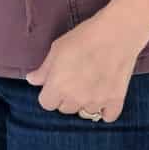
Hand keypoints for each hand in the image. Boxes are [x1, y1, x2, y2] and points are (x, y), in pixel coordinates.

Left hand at [24, 11, 145, 121]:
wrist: (117, 33)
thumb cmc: (84, 37)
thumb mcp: (57, 48)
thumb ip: (44, 69)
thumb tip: (32, 80)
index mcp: (58, 86)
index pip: (47, 104)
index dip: (50, 92)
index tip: (56, 82)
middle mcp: (76, 98)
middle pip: (65, 109)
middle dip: (67, 97)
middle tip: (75, 80)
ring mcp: (96, 102)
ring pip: (85, 112)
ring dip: (85, 102)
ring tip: (91, 84)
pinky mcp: (115, 101)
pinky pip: (107, 116)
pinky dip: (105, 110)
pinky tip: (104, 96)